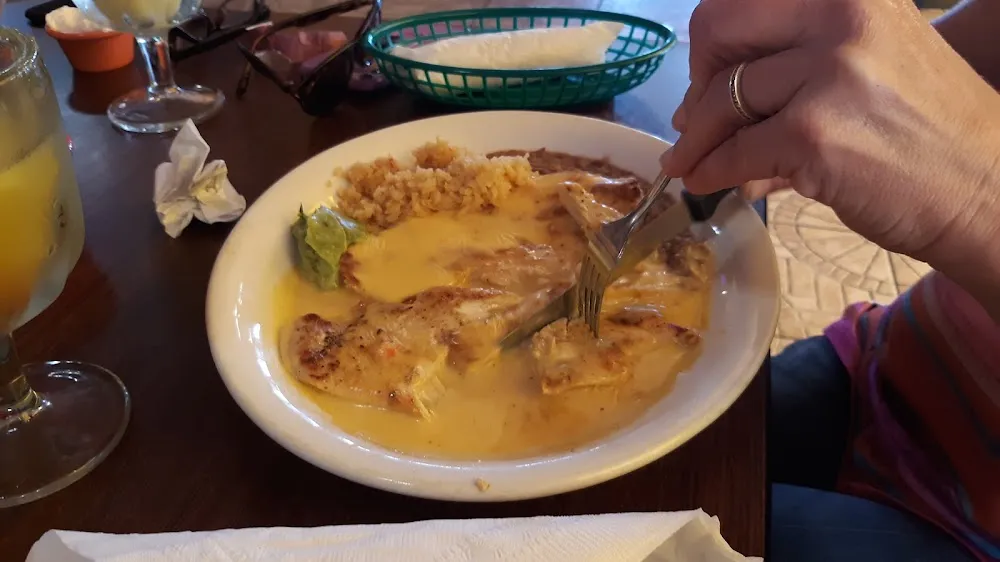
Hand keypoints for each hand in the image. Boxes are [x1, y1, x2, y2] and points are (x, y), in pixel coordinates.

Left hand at [660, 0, 999, 263]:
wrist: (984, 190)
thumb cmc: (923, 131)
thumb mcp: (865, 63)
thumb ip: (787, 68)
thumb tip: (696, 105)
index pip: (741, 2)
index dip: (715, 45)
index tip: (714, 80)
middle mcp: (840, 15)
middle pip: (718, 31)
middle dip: (697, 81)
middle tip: (698, 121)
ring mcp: (828, 73)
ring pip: (719, 100)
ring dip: (696, 140)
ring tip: (691, 163)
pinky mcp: (814, 134)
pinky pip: (733, 153)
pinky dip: (711, 172)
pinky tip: (707, 183)